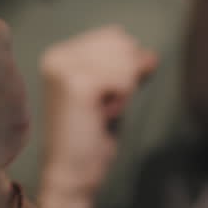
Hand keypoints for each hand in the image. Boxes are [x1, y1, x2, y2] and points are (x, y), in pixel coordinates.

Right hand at [38, 25, 157, 198]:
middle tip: (104, 106)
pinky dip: (122, 99)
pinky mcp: (76, 84)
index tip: (108, 96)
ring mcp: (64, 68)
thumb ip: (128, 68)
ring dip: (124, 90)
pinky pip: (124, 78)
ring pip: (125, 59)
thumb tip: (150, 54)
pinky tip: (103, 115)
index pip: (114, 35)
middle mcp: (56, 56)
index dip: (127, 63)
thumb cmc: (90, 137)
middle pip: (121, 42)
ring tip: (101, 111)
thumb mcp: (112, 94)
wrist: (71, 173)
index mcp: (59, 54)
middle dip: (125, 76)